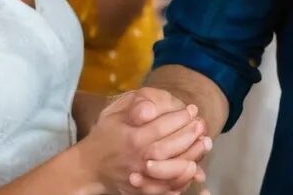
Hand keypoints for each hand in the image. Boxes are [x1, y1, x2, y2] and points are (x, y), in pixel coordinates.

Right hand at [77, 88, 211, 194]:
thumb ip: (133, 106)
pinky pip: (167, 188)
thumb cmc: (105, 136)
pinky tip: (195, 166)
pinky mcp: (143, 190)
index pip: (162, 127)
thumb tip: (150, 108)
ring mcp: (142, 177)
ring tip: (203, 142)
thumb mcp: (114, 115)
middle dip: (189, 135)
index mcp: (132, 138)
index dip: (180, 117)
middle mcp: (138, 159)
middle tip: (201, 124)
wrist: (89, 167)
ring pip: (172, 170)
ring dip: (192, 156)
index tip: (192, 109)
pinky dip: (183, 179)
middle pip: (170, 148)